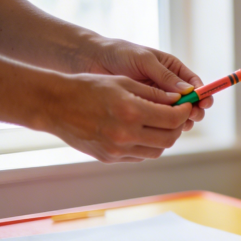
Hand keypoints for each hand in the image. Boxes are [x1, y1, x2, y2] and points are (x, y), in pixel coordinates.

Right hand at [46, 73, 191, 162]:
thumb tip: (179, 99)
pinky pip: (139, 156)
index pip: (172, 119)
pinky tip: (143, 132)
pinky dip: (147, 145)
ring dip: (164, 138)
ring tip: (160, 123)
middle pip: (169, 139)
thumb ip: (154, 93)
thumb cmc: (89, 87)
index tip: (186, 105)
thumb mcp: (123, 83)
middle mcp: (125, 135)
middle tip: (176, 115)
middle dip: (178, 126)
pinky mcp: (110, 158)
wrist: (55, 105)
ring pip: (156, 151)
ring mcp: (117, 150)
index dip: (184, 112)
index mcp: (131, 112)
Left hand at [80, 37, 212, 130]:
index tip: (204, 103)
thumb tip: (188, 91)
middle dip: (194, 110)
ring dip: (181, 121)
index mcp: (173, 70)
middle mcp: (168, 86)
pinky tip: (163, 129)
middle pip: (189, 103)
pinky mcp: (144, 110)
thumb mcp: (144, 60)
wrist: (91, 61)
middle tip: (192, 116)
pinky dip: (164, 126)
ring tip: (179, 124)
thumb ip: (164, 76)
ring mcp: (156, 100)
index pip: (194, 84)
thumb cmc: (118, 54)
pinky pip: (159, 121)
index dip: (202, 94)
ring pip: (176, 115)